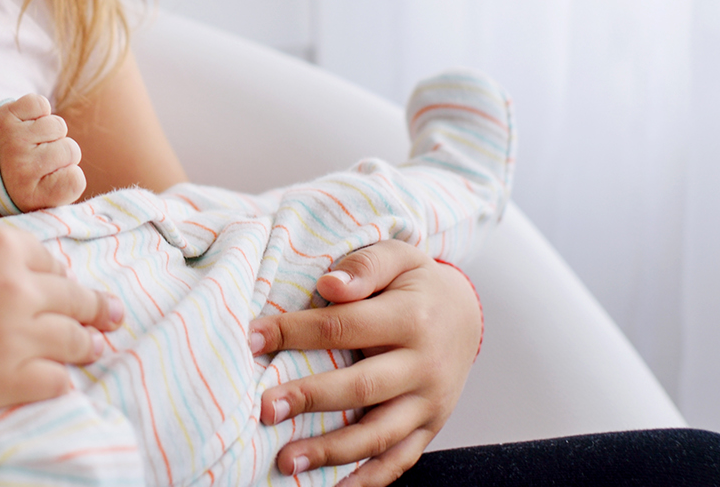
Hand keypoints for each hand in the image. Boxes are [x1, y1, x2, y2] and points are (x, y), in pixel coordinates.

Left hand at [0, 93, 85, 209]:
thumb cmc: (20, 182)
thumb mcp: (41, 201)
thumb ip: (64, 191)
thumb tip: (74, 172)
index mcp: (31, 196)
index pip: (76, 181)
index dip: (69, 175)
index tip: (52, 178)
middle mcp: (21, 168)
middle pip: (72, 150)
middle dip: (60, 153)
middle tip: (38, 159)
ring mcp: (12, 140)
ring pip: (58, 126)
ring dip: (49, 132)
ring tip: (30, 142)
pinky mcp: (4, 116)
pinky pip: (41, 104)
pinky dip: (37, 111)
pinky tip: (25, 125)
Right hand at [0, 215, 121, 454]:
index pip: (49, 260)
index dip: (53, 276)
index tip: (59, 286)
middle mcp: (17, 286)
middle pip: (74, 297)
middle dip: (95, 308)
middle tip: (112, 316)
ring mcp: (15, 334)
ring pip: (76, 340)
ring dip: (86, 345)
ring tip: (95, 350)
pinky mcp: (6, 379)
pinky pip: (57, 381)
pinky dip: (60, 380)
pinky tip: (58, 381)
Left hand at [249, 241, 481, 486]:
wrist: (467, 315)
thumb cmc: (416, 284)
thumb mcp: (398, 256)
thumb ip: (364, 265)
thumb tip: (330, 285)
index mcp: (411, 319)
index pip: (344, 327)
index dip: (295, 333)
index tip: (252, 339)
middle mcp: (424, 366)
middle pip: (361, 387)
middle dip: (309, 399)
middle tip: (264, 408)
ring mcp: (429, 403)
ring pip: (378, 434)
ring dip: (331, 451)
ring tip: (286, 461)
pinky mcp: (430, 428)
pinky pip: (399, 460)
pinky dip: (367, 479)